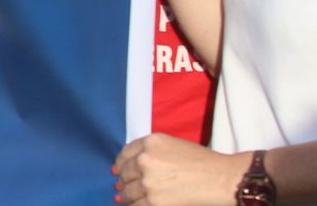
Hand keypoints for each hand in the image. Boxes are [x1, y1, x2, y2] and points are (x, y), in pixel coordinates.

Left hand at [112, 134, 248, 204]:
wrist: (224, 179)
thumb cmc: (204, 162)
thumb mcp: (173, 145)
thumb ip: (151, 152)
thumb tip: (128, 167)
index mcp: (150, 142)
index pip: (125, 153)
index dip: (120, 164)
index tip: (118, 170)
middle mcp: (145, 159)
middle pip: (124, 173)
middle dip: (123, 181)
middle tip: (121, 187)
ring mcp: (148, 181)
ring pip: (127, 191)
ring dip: (126, 196)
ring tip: (124, 198)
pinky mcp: (154, 200)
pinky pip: (136, 205)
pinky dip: (133, 205)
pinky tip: (133, 205)